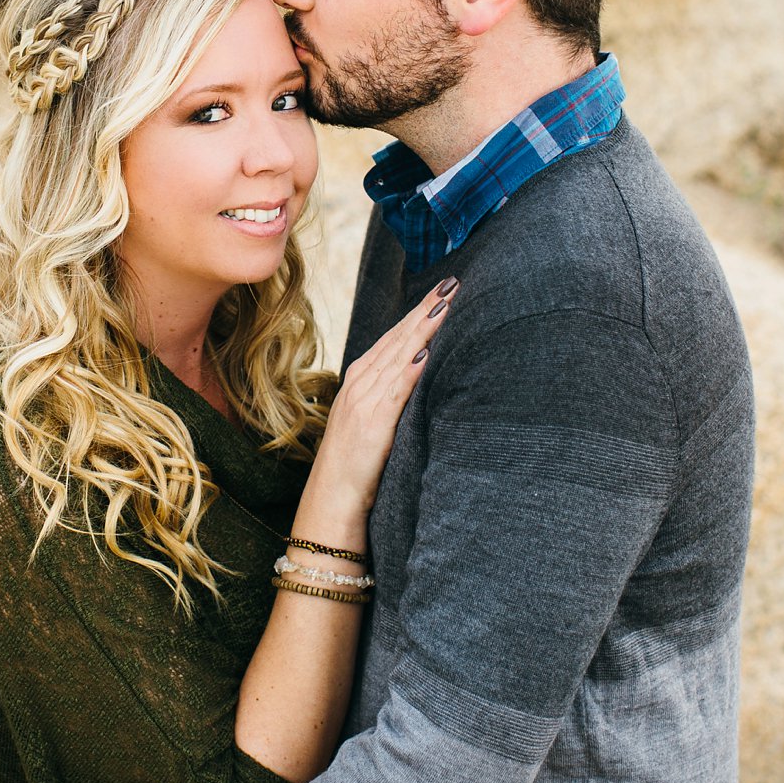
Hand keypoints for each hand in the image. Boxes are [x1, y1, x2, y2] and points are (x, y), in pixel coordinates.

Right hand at [302, 279, 456, 522]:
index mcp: (360, 378)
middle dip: (426, 308)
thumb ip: (388, 393)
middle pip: (399, 337)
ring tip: (446, 303)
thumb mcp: (370, 419)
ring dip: (424, 327)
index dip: (419, 311)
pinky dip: (411, 368)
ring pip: (400, 355)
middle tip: (452, 282)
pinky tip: (427, 350)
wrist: (331, 500)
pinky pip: (396, 390)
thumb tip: (419, 371)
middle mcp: (361, 383)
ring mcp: (365, 400)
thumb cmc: (355, 464)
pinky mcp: (373, 423)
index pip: (395, 335)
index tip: (442, 289)